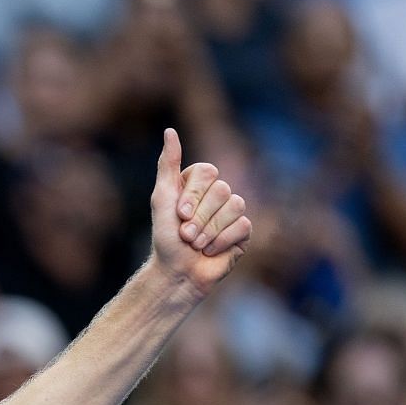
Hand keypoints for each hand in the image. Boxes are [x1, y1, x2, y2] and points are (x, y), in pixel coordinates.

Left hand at [149, 128, 252, 299]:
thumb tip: (170, 131)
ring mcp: (232, 212)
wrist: (176, 273)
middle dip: (200, 217)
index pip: (208, 172)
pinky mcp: (243, 232)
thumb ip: (167, 164)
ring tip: (195, 244)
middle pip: (222, 190)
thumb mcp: (162, 198)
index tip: (179, 214)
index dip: (193, 195)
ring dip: (210, 230)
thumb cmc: (165, 238)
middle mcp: (217, 195)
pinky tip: (210, 251)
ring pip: (236, 206)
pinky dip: (222, 241)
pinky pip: (243, 225)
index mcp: (198, 183)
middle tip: (185, 235)